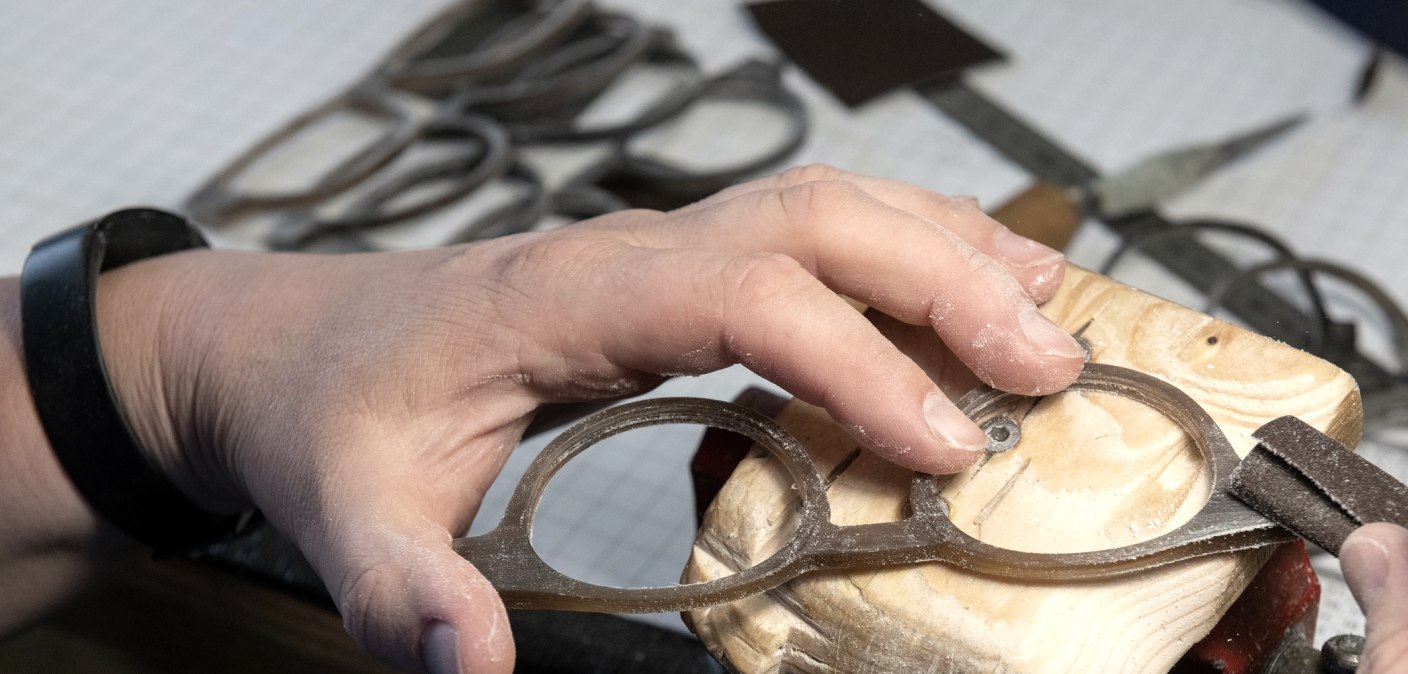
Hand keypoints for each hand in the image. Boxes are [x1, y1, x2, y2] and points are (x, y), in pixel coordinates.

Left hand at [95, 166, 1083, 672]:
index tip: (943, 444)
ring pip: (827, 203)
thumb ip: (400, 589)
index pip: (745, 295)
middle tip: (1044, 368)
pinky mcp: (675, 266)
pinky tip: (959, 279)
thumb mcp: (346, 510)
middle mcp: (629, 250)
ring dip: (943, 244)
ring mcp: (658, 247)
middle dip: (943, 282)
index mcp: (566, 297)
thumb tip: (468, 665)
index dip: (857, 360)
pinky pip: (809, 228)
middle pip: (816, 218)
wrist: (288, 344)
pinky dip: (902, 242)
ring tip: (1044, 307)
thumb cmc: (329, 411)